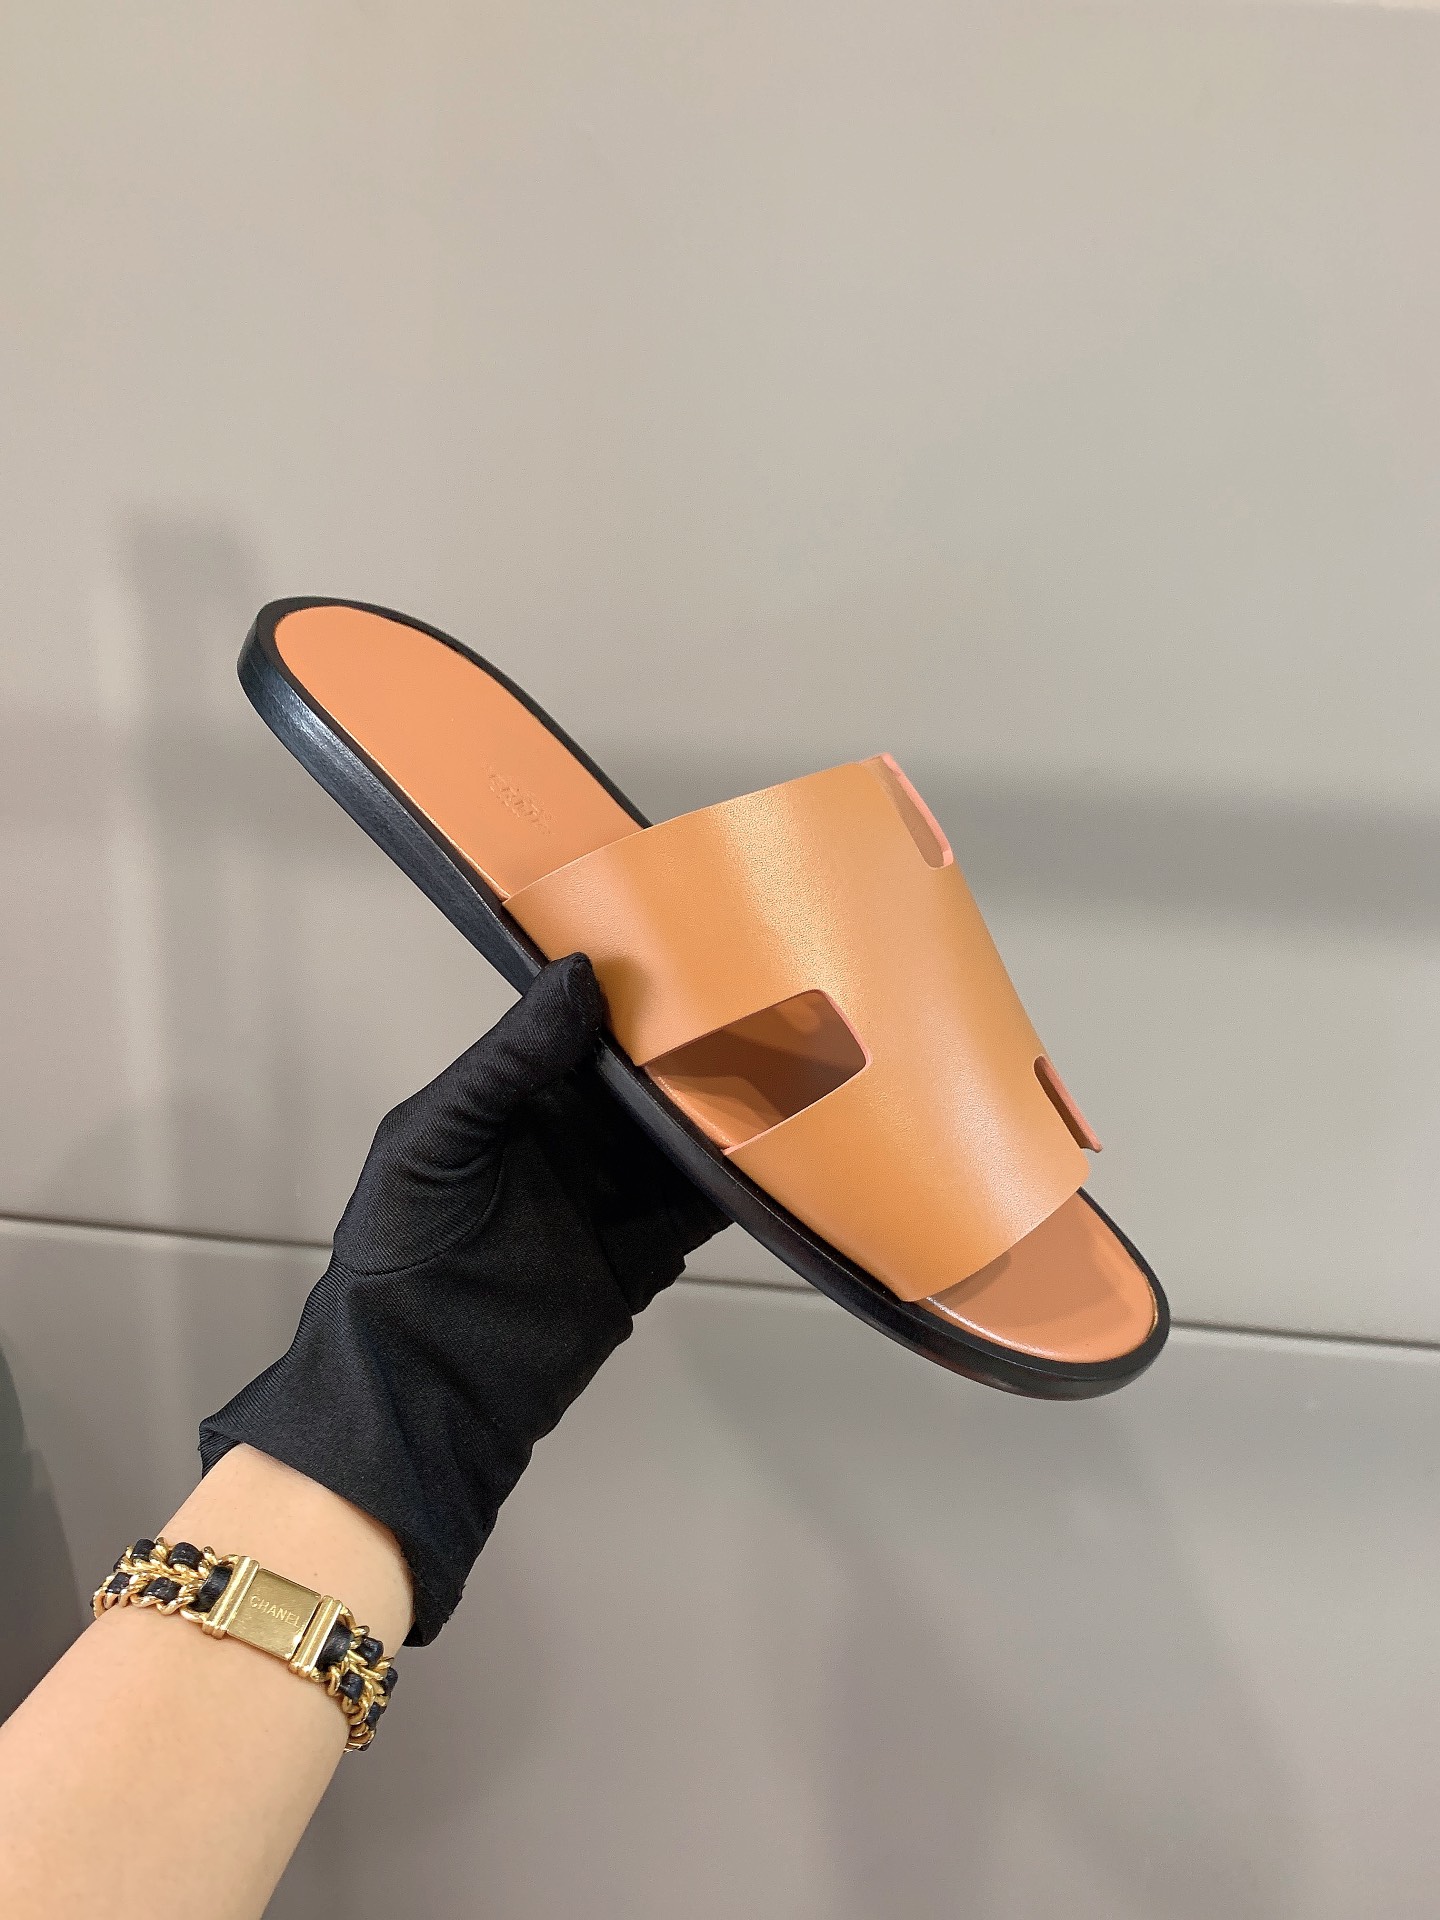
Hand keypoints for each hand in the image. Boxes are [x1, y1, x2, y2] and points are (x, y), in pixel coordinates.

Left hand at [200, 954, 726, 1641]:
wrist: (420, 1385)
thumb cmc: (398, 1258)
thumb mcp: (438, 1137)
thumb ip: (507, 1061)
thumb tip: (575, 980)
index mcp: (512, 1104)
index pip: (582, 1034)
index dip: (628, 999)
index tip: (681, 956)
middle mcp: (565, 1144)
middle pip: (643, 1084)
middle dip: (688, 1051)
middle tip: (748, 1004)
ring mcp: (606, 1198)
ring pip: (678, 1140)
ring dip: (717, 1112)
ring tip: (775, 1066)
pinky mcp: (639, 1255)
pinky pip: (697, 1207)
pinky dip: (732, 1183)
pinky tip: (766, 1152)